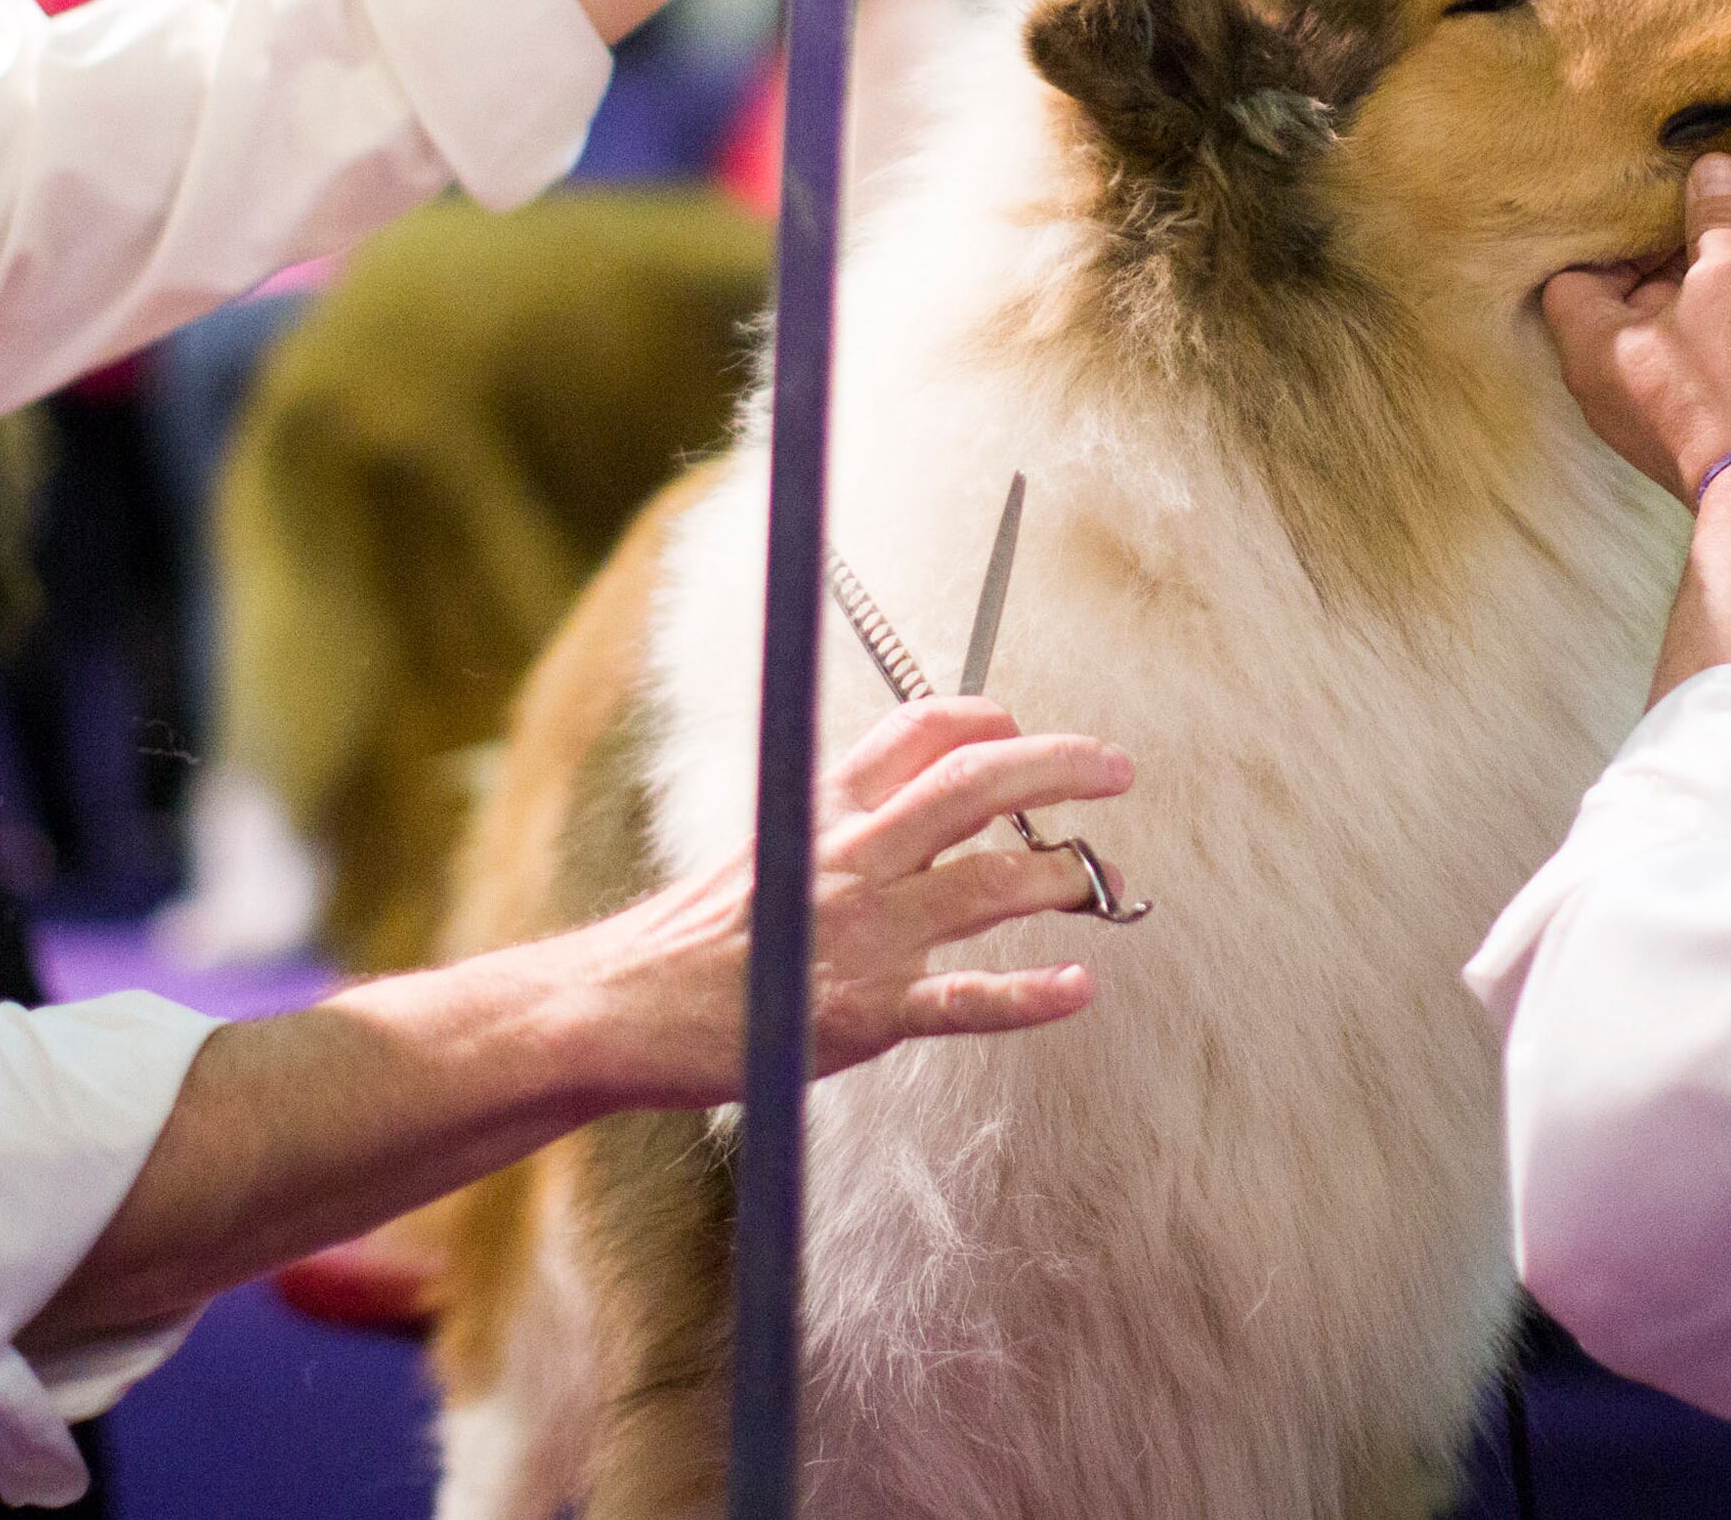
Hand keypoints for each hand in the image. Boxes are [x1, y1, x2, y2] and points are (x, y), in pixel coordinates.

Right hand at [575, 696, 1132, 1107]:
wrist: (615, 1009)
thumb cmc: (687, 943)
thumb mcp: (757, 855)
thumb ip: (827, 833)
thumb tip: (898, 819)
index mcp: (818, 812)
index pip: (914, 733)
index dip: (982, 719)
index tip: (1019, 723)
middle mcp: (846, 858)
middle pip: (972, 785)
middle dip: (1056, 767)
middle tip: (1115, 769)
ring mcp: (858, 934)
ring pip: (985, 884)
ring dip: (1063, 875)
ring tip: (1107, 879)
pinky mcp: (861, 1012)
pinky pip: (964, 1000)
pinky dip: (1030, 996)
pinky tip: (1080, 988)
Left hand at [1540, 153, 1730, 513]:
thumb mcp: (1728, 284)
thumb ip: (1717, 221)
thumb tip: (1710, 168)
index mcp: (1594, 345)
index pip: (1576, 270)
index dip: (1609, 225)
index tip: (1647, 185)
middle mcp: (1627, 371)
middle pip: (1650, 281)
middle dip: (1696, 226)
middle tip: (1728, 177)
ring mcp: (1683, 391)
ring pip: (1710, 303)